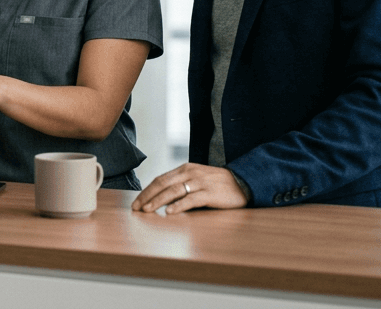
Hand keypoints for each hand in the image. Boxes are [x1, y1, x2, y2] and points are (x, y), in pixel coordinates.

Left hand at [132, 162, 247, 213]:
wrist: (243, 182)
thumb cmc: (217, 184)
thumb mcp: (196, 179)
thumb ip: (181, 186)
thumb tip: (161, 200)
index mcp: (185, 169)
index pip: (160, 179)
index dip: (146, 191)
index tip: (136, 202)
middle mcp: (190, 173)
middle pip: (163, 184)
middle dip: (147, 196)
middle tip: (136, 208)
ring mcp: (200, 182)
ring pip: (173, 191)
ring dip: (158, 201)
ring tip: (147, 210)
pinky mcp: (210, 193)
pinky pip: (191, 199)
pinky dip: (179, 205)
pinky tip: (170, 212)